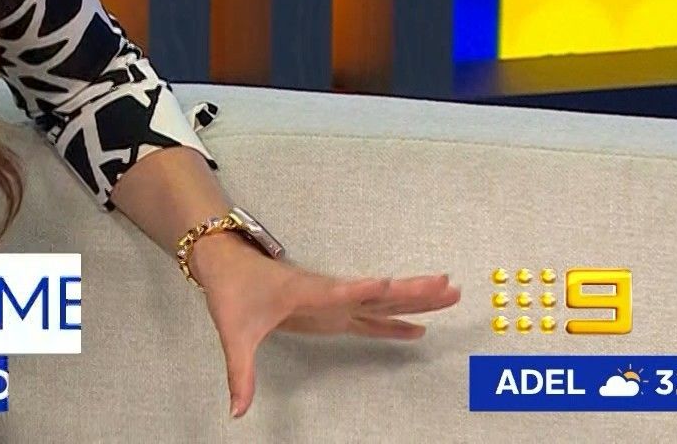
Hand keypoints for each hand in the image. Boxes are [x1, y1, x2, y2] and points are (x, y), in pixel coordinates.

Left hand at [187, 237, 460, 417]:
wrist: (226, 264)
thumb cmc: (233, 293)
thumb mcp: (234, 334)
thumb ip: (240, 374)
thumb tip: (238, 411)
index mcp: (306, 294)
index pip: (338, 292)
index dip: (361, 289)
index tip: (385, 284)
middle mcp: (328, 294)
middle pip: (377, 293)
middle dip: (412, 291)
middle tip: (448, 286)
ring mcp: (333, 299)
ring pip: (382, 300)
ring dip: (415, 298)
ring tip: (450, 292)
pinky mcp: (332, 306)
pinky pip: (371, 314)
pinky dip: (396, 319)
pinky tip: (419, 326)